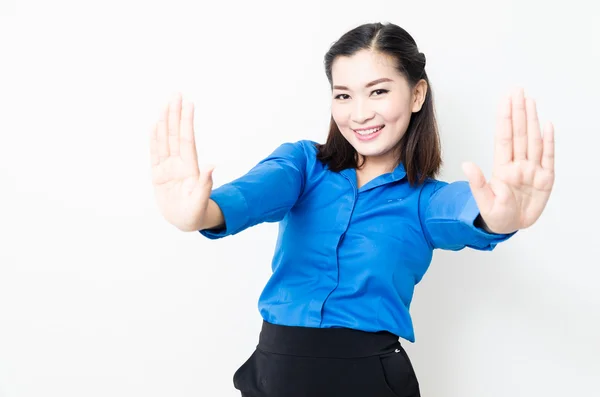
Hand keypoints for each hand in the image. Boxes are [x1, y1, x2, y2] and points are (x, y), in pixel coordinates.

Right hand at [149, 93, 213, 230]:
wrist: (186, 221)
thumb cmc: (195, 214)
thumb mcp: (199, 202)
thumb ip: (205, 185)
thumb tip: (212, 167)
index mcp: (189, 168)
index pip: (186, 140)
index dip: (186, 122)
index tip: (188, 104)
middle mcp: (178, 163)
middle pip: (176, 134)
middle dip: (175, 114)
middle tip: (176, 94)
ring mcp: (168, 167)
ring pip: (165, 140)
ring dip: (165, 122)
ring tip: (166, 104)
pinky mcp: (158, 174)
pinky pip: (155, 153)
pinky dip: (154, 139)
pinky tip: (155, 125)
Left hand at [462, 88, 554, 233]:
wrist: (509, 226)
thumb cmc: (495, 214)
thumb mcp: (484, 201)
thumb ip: (477, 183)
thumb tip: (466, 165)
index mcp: (502, 168)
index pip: (504, 137)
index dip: (505, 117)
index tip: (505, 99)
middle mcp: (518, 164)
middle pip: (519, 133)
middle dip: (518, 111)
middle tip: (518, 90)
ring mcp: (532, 170)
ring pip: (533, 140)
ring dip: (532, 120)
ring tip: (530, 101)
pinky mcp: (545, 179)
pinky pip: (548, 157)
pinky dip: (549, 141)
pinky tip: (547, 125)